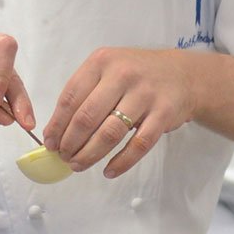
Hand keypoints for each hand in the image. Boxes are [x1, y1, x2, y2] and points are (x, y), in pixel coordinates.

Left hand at [44, 47, 199, 177]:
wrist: (184, 75)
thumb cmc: (137, 74)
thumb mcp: (108, 70)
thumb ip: (84, 93)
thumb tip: (56, 131)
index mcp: (102, 62)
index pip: (70, 97)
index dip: (57, 124)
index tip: (50, 143)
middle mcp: (122, 74)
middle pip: (87, 117)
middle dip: (70, 143)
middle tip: (64, 157)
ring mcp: (145, 94)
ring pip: (110, 133)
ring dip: (90, 154)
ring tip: (79, 165)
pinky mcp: (163, 114)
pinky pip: (138, 144)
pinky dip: (121, 162)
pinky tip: (109, 171)